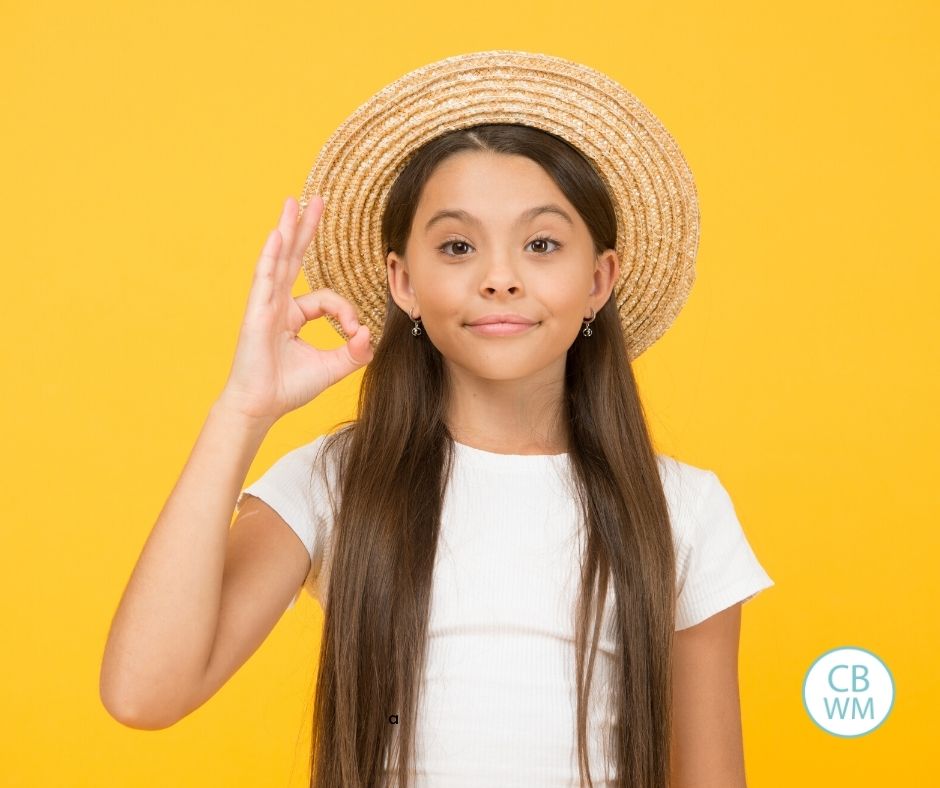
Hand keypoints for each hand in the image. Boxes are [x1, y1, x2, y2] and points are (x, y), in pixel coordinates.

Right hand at [217, 195, 373, 423]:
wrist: (261, 406)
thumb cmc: (289, 388)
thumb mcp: (333, 367)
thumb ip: (355, 351)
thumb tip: (370, 334)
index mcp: (294, 315)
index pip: (327, 298)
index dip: (346, 312)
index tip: (357, 333)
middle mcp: (278, 304)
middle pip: (295, 258)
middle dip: (306, 229)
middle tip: (316, 200)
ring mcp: (265, 305)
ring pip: (279, 259)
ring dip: (287, 229)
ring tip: (293, 203)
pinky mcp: (256, 312)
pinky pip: (265, 277)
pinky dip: (271, 256)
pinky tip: (277, 234)